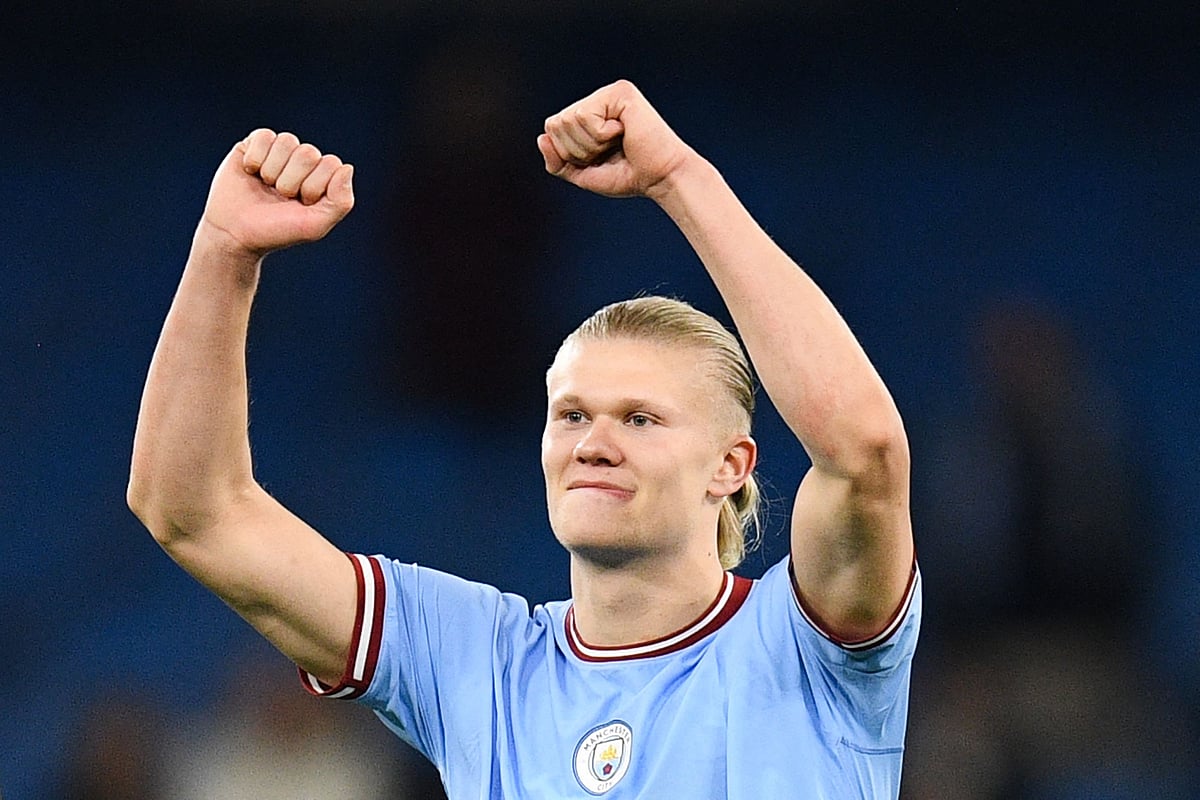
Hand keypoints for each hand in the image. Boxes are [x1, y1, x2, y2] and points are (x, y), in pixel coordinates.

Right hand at [199, 129, 354, 257]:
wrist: (235, 232)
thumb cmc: (277, 230)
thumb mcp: (315, 225)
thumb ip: (341, 202)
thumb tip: (347, 168)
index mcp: (323, 177)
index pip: (331, 164)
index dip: (314, 187)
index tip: (301, 204)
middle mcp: (304, 161)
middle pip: (309, 153)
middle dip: (292, 182)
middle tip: (281, 197)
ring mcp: (280, 151)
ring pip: (287, 141)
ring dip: (273, 171)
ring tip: (265, 186)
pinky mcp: (256, 143)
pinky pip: (265, 137)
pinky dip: (255, 159)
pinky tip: (251, 173)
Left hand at [537, 80, 694, 198]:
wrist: (660, 178)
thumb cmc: (628, 175)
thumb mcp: (584, 173)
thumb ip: (558, 161)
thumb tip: (542, 137)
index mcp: (588, 115)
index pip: (552, 129)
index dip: (568, 153)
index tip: (599, 158)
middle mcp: (596, 100)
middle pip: (555, 123)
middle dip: (578, 149)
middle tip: (609, 151)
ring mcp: (608, 94)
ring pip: (568, 120)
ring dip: (591, 144)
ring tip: (617, 142)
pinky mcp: (619, 92)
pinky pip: (585, 117)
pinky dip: (601, 135)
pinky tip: (623, 132)